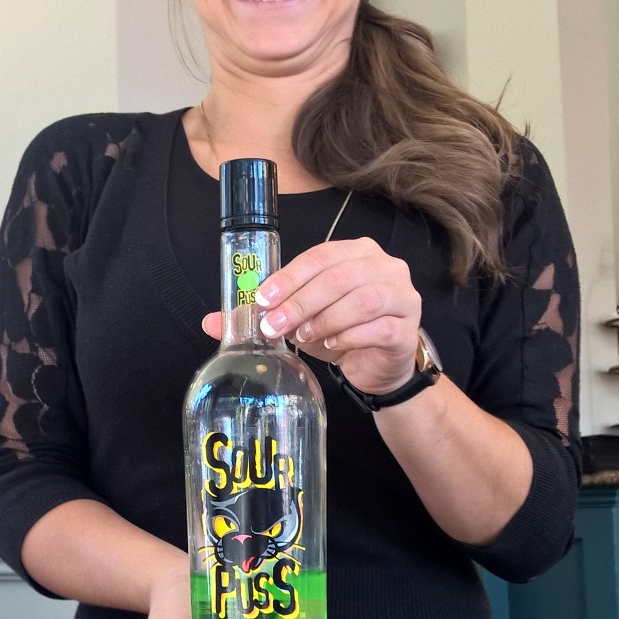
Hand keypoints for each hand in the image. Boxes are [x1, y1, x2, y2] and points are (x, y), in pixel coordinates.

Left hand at [202, 238, 421, 397]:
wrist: (378, 366)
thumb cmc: (340, 332)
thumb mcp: (299, 319)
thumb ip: (263, 314)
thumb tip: (211, 321)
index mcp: (357, 252)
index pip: (319, 257)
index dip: (289, 278)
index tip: (262, 300)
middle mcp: (385, 267)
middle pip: (339, 277)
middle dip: (300, 302)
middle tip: (274, 326)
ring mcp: (403, 296)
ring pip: (363, 300)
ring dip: (326, 320)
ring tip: (304, 337)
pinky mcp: (407, 328)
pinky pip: (380, 328)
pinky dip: (350, 337)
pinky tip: (333, 347)